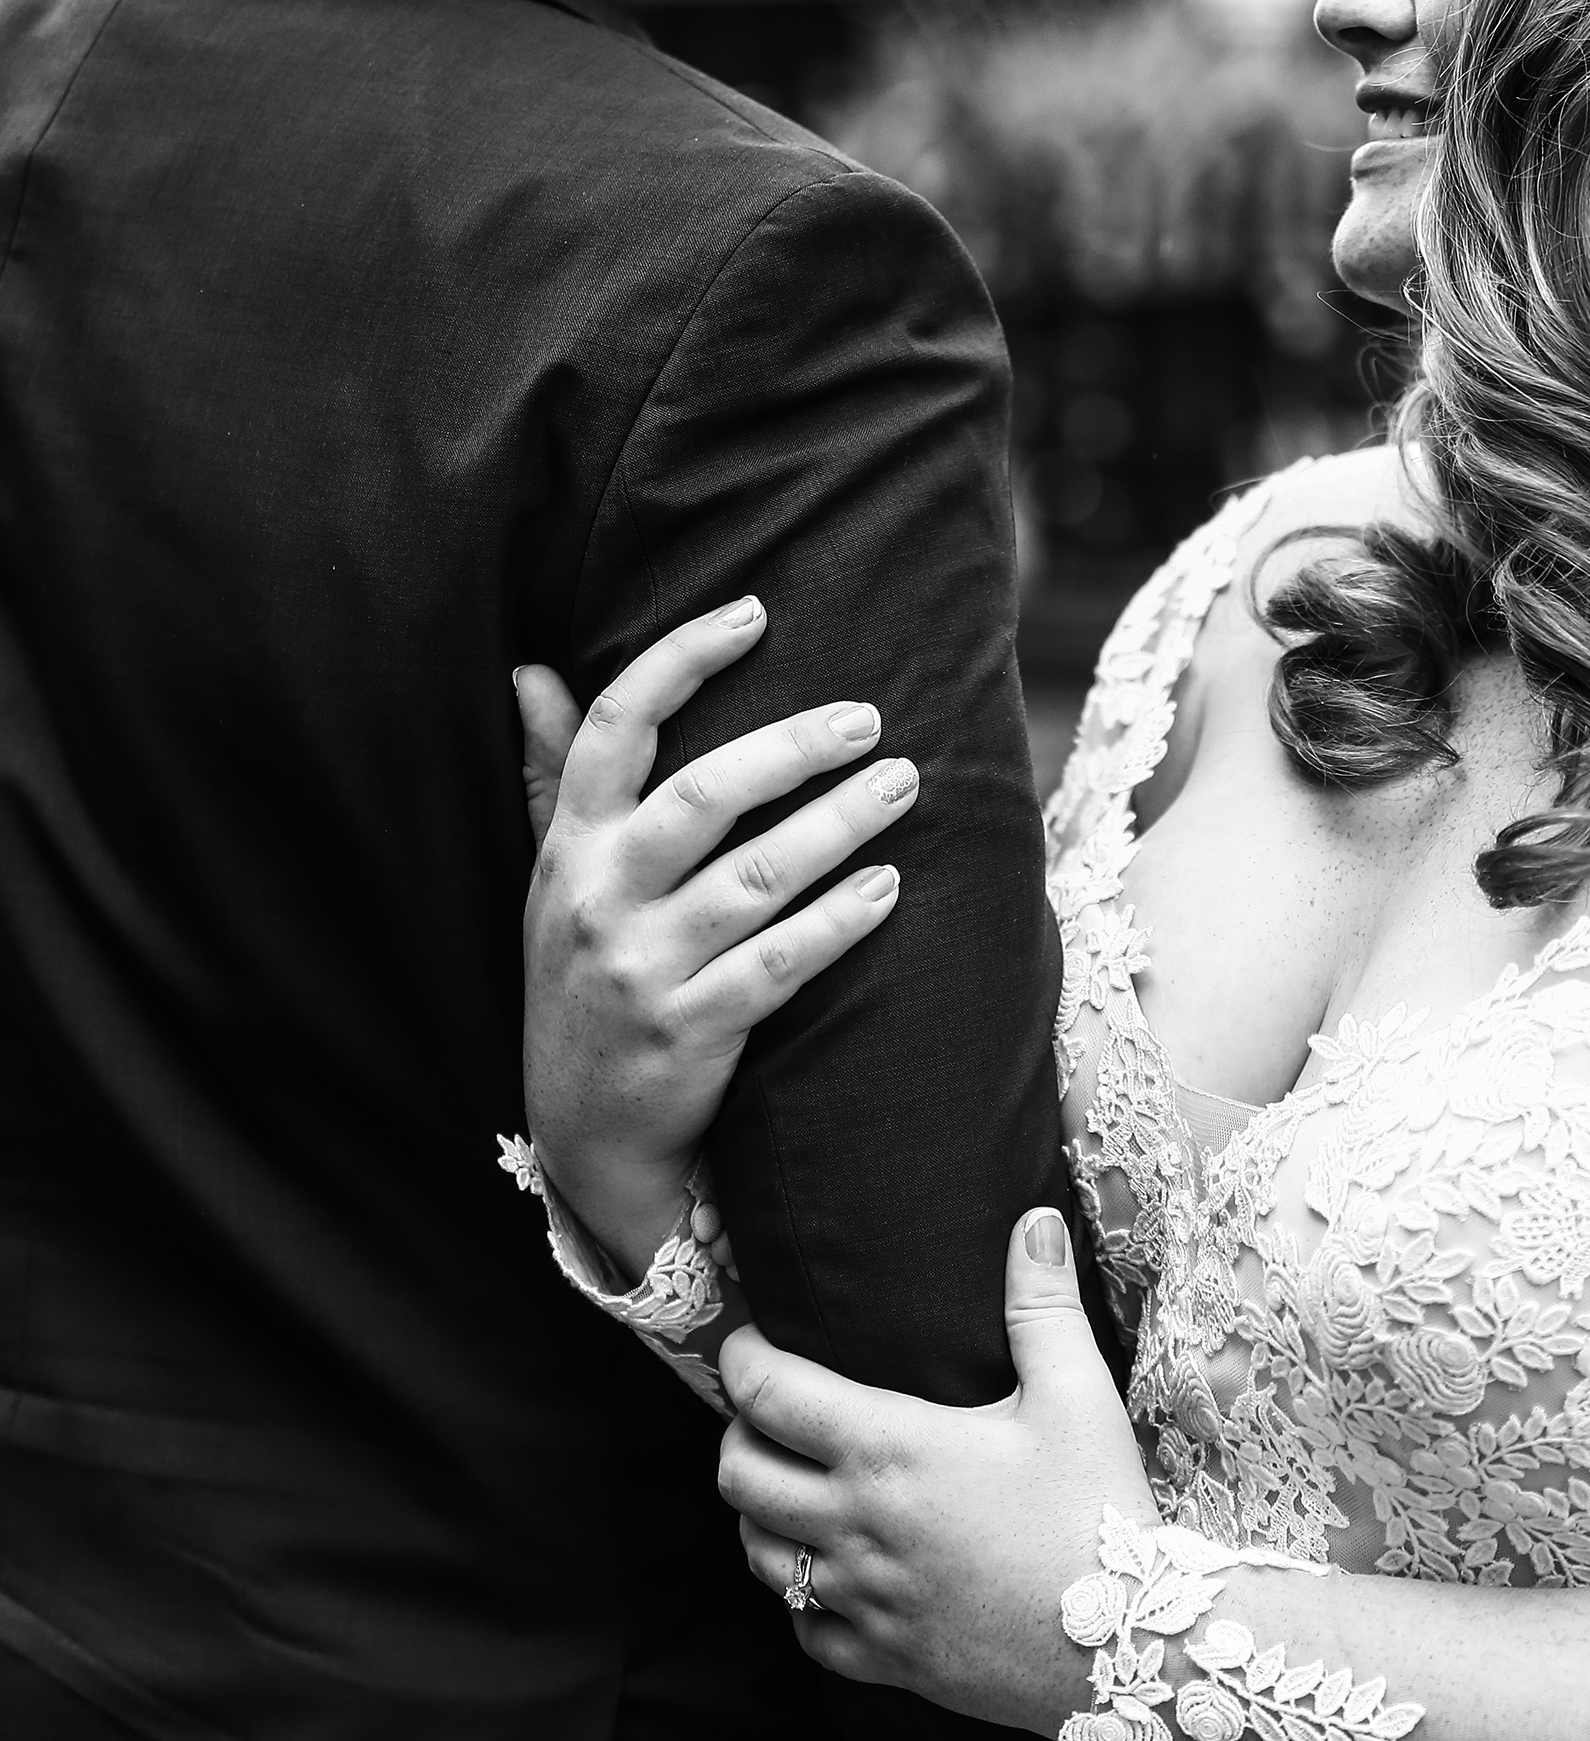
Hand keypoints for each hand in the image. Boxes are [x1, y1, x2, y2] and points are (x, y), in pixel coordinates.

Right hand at [517, 597, 916, 1277]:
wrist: (582, 1129)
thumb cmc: (584, 975)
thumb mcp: (556, 877)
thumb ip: (551, 776)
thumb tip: (534, 670)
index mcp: (570, 846)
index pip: (612, 728)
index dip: (679, 660)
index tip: (753, 611)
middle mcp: (599, 899)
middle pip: (700, 796)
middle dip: (791, 748)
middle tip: (868, 717)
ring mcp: (642, 969)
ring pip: (755, 879)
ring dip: (839, 826)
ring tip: (903, 785)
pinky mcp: (689, 1032)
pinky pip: (778, 967)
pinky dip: (837, 924)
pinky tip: (888, 889)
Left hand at [716, 1207, 1154, 1734]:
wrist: (1128, 1646)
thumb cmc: (1098, 1512)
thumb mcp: (1078, 1396)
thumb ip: (1042, 1304)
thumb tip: (1033, 1220)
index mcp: (890, 1448)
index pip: (767, 1394)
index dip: (741, 1358)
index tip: (750, 1342)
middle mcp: (857, 1525)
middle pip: (738, 1475)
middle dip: (738, 1435)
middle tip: (769, 1415)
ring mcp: (864, 1599)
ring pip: (758, 1554)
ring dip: (761, 1516)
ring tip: (792, 1488)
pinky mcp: (884, 1659)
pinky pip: (805, 1631)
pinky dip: (803, 1600)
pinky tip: (832, 1577)